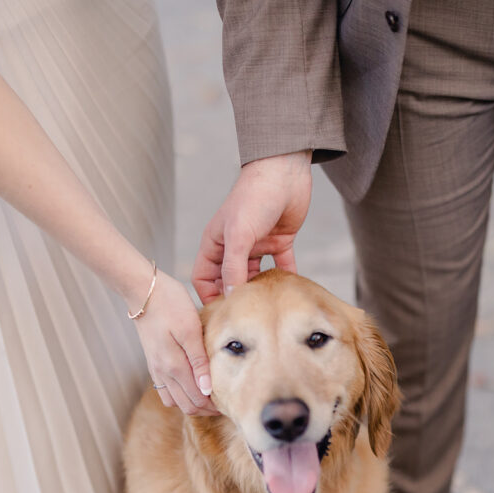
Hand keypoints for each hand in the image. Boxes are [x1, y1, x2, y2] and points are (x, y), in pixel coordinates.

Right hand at [132, 272, 217, 415]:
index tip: (231, 404)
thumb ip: (198, 361)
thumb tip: (206, 389)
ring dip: (192, 404)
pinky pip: (166, 390)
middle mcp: (162, 372)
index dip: (214, 407)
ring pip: (174, 401)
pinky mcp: (153, 362)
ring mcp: (156, 369)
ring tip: (210, 397)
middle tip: (225, 404)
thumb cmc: (170, 304)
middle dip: (205, 409)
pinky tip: (192, 386)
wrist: (142, 291)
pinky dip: (180, 395)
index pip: (196, 400)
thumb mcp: (190, 328)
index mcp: (173, 366)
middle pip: (186, 406)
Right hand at [192, 150, 312, 303]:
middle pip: (230, 281)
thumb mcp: (239, 235)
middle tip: (247, 320)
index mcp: (216, 244)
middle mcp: (234, 247)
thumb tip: (231, 297)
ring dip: (261, 291)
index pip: (203, 277)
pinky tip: (290, 293)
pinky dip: (285, 279)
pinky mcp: (279, 242)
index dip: (208, 296)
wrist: (285, 172)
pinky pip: (281, 267)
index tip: (221, 315)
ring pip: (255, 277)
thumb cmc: (254, 197)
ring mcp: (257, 245)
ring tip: (268, 310)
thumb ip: (233, 267)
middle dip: (236, 298)